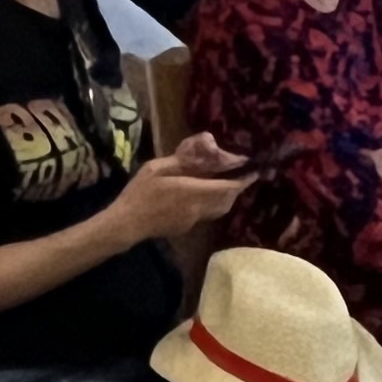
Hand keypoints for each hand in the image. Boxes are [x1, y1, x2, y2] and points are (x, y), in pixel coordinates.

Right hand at [119, 150, 254, 242]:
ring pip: (219, 209)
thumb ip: (178, 162)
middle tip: (241, 176)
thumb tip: (197, 154)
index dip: (242, 181)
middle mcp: (198, 208)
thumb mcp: (155, 168)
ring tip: (226, 184)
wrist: (128, 223)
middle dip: (237, 189)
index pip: (225, 188)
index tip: (253, 172)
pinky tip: (202, 195)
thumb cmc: (140, 192)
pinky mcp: (187, 227)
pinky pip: (207, 214)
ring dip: (226, 197)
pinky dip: (213, 203)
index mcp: (191, 191)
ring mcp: (193, 220)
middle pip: (227, 201)